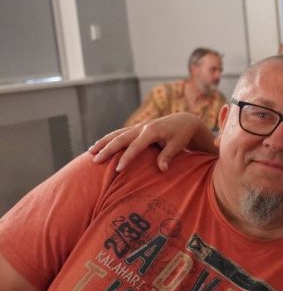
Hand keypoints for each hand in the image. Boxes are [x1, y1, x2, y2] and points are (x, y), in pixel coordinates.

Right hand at [90, 112, 208, 171]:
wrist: (184, 120)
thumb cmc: (182, 135)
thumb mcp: (178, 145)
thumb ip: (168, 156)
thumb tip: (162, 169)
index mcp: (151, 131)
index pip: (135, 147)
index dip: (126, 158)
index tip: (118, 170)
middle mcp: (142, 127)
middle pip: (120, 138)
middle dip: (107, 150)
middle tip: (95, 161)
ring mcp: (138, 126)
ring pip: (116, 134)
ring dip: (103, 142)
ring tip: (90, 152)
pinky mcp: (137, 128)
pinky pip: (119, 133)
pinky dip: (108, 139)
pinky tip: (99, 146)